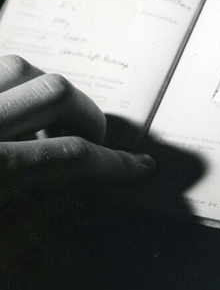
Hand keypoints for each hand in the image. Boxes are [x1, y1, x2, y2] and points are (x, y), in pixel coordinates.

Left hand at [0, 54, 154, 204]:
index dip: (112, 163)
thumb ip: (31, 221)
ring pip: (18, 67)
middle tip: (90, 140)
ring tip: (47, 119)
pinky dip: (11, 86)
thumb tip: (78, 192)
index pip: (70, 155)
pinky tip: (10, 111)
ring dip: (44, 88)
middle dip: (86, 116)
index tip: (137, 166)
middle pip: (54, 94)